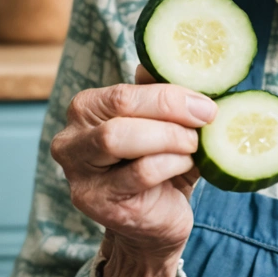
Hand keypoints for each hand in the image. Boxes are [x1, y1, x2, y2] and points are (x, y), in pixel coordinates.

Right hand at [51, 65, 216, 258]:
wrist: (157, 221)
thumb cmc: (162, 162)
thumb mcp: (165, 122)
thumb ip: (164, 89)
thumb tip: (178, 54)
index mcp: (85, 109)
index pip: (123, 91)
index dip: (169, 93)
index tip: (206, 102)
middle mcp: (71, 139)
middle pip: (119, 108)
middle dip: (170, 109)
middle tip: (206, 118)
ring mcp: (79, 174)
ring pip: (120, 137)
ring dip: (170, 137)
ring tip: (194, 144)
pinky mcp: (97, 202)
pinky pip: (139, 172)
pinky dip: (172, 163)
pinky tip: (186, 166)